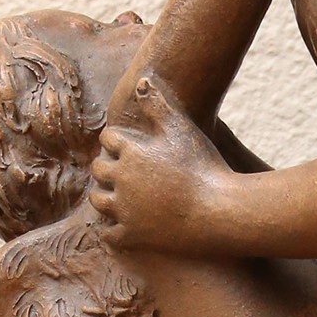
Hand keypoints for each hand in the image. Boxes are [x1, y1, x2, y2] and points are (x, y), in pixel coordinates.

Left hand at [89, 75, 233, 253]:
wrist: (218, 211)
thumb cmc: (203, 167)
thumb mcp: (181, 128)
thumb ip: (158, 104)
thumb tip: (141, 80)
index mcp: (130, 152)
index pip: (108, 139)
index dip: (118, 141)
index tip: (129, 145)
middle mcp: (121, 180)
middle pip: (98, 168)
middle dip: (108, 166)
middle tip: (123, 170)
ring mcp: (125, 210)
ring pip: (98, 200)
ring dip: (105, 195)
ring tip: (120, 195)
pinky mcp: (132, 236)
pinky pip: (109, 233)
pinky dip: (113, 228)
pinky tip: (125, 223)